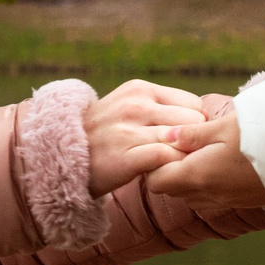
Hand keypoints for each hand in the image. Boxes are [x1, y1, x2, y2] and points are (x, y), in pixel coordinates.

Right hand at [83, 78, 202, 195]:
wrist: (60, 156)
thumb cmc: (104, 135)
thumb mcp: (128, 106)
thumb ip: (161, 107)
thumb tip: (204, 116)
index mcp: (140, 89)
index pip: (194, 105)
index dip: (194, 126)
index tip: (184, 142)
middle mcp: (135, 105)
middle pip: (193, 123)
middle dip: (191, 142)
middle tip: (182, 157)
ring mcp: (128, 130)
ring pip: (182, 141)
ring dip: (182, 158)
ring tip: (173, 167)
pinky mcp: (123, 157)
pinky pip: (166, 159)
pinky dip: (171, 169)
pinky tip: (162, 175)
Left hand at [144, 94, 264, 212]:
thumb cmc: (262, 136)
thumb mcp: (223, 127)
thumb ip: (192, 134)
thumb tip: (167, 136)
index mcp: (198, 175)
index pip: (155, 181)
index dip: (154, 163)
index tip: (165, 142)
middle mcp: (208, 195)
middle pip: (171, 189)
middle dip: (170, 169)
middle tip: (183, 143)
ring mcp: (225, 201)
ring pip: (190, 195)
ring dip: (189, 177)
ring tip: (203, 151)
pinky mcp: (241, 202)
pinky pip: (211, 198)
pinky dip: (207, 183)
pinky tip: (222, 161)